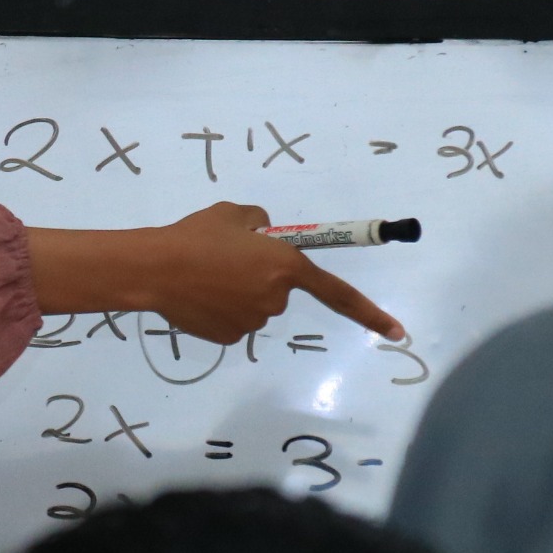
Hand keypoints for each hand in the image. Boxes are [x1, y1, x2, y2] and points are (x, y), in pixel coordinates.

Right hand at [143, 203, 400, 343]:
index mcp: (285, 265)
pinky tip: (198, 297)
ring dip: (238, 294)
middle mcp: (276, 298)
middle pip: (279, 290)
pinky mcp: (230, 338)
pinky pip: (234, 321)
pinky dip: (221, 311)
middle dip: (259, 278)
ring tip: (205, 276)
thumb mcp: (232, 214)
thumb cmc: (196, 235)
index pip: (337, 292)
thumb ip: (258, 221)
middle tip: (225, 260)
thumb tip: (263, 232)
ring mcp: (253, 321)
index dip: (370, 314)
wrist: (154, 268)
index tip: (399, 333)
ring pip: (255, 306)